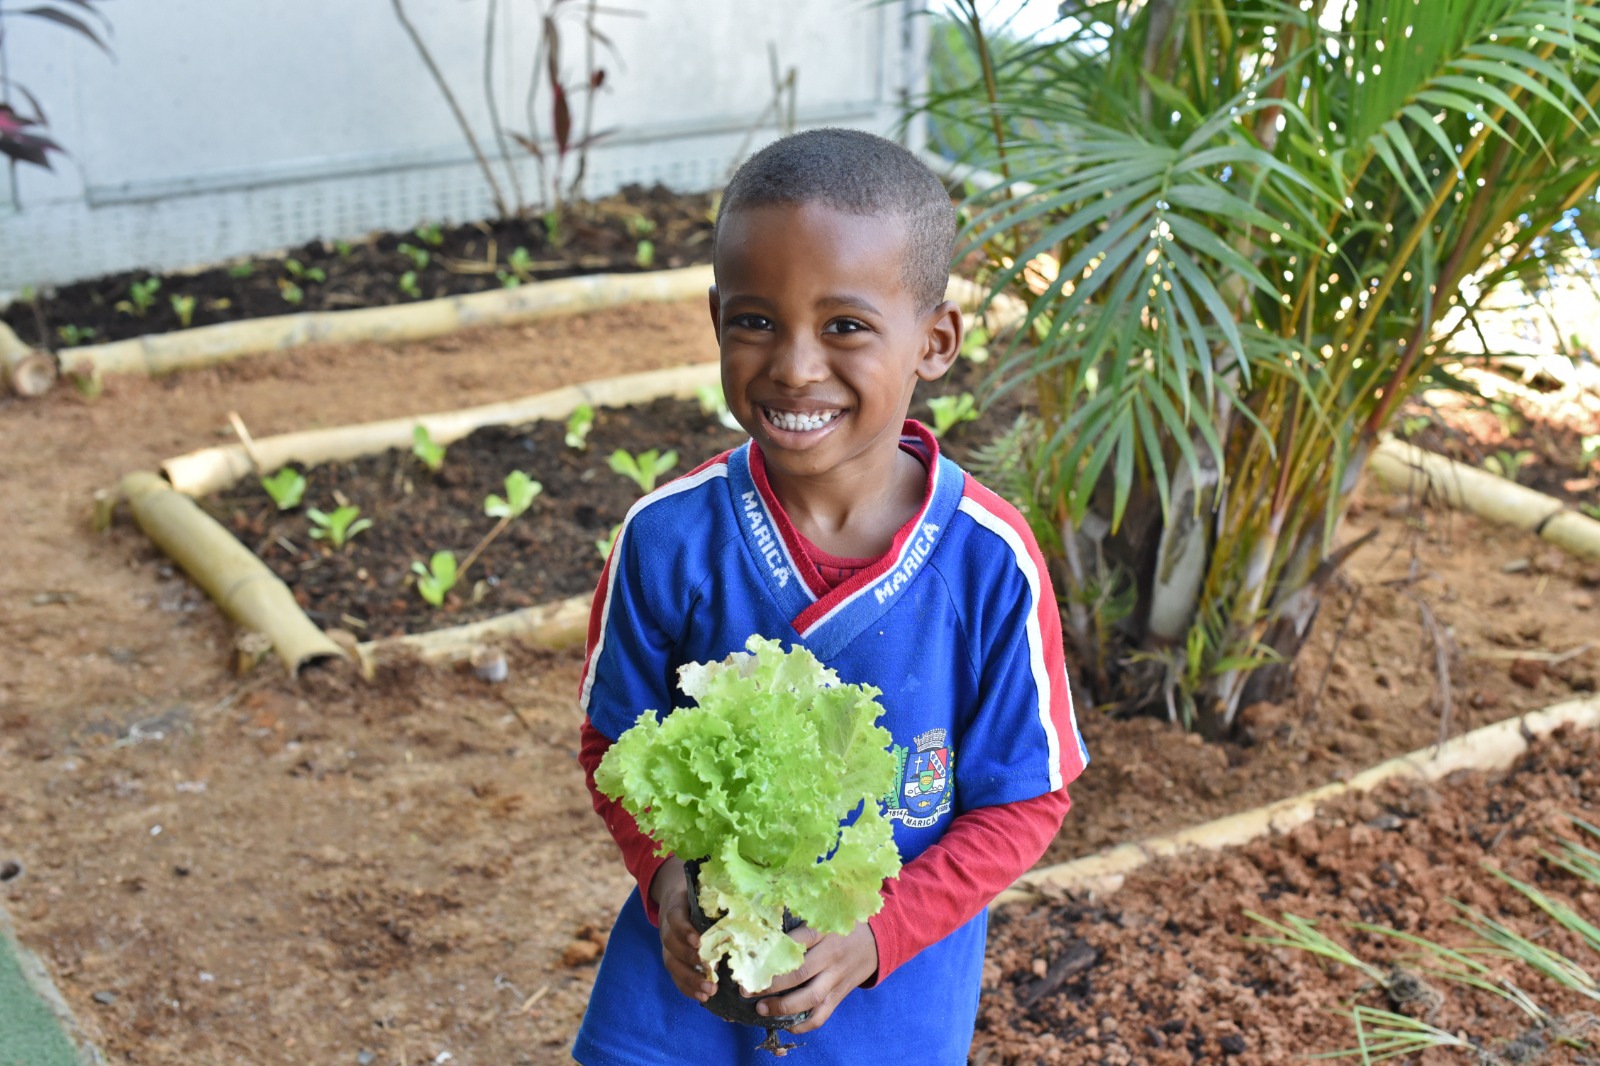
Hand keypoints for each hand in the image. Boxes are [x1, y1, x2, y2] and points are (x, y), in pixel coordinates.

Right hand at [649, 857, 716, 1002]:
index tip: (699, 941)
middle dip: (691, 961)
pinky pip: (676, 977)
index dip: (684, 931)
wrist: (675, 896)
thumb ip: (717, 896)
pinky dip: (688, 988)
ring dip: (691, 980)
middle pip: (672, 946)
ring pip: (673, 965)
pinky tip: (703, 997)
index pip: (675, 918)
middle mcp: (668, 929)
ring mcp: (668, 946)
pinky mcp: (672, 960)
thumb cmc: (696, 894)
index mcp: (676, 908)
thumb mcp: (703, 890)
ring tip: (709, 991)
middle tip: (711, 973)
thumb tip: (750, 899)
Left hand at [743, 922, 877, 1033]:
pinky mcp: (841, 994)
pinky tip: (787, 1025)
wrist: (877, 938)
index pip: (795, 943)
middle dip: (771, 985)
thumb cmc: (840, 923)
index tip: (749, 961)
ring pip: (811, 998)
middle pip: (799, 973)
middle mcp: (831, 955)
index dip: (771, 954)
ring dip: (784, 1007)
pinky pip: (823, 1014)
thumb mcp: (823, 914)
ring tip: (761, 1009)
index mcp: (824, 931)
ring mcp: (837, 977)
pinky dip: (804, 1024)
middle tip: (747, 990)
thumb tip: (763, 928)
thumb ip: (799, 922)